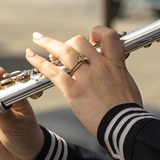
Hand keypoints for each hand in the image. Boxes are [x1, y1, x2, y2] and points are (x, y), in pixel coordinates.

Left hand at [26, 26, 141, 135]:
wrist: (126, 126)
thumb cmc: (128, 111)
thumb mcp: (127, 84)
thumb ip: (117, 73)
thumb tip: (113, 71)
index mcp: (116, 63)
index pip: (108, 36)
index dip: (97, 34)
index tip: (90, 40)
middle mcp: (100, 66)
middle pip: (79, 41)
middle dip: (68, 42)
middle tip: (59, 47)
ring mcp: (86, 77)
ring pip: (64, 51)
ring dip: (47, 42)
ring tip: (37, 38)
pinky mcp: (74, 91)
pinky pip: (53, 72)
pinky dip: (39, 62)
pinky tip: (30, 55)